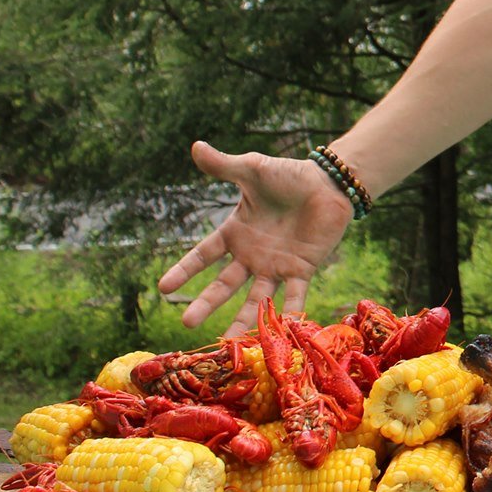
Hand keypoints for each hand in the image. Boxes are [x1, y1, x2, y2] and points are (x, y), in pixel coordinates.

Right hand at [159, 141, 354, 334]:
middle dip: (207, 304)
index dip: (184, 270)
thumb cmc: (288, 176)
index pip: (203, 255)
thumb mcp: (252, 170)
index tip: (163, 288)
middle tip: (188, 324)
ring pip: (256, 299)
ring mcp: (276, 266)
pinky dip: (289, 314)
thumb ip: (224, 165)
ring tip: (229, 345)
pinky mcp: (301, 270)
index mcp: (236, 232)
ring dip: (243, 321)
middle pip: (225, 285)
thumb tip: (195, 146)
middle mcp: (252, 255)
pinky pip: (294, 296)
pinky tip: (282, 332)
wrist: (329, 182)